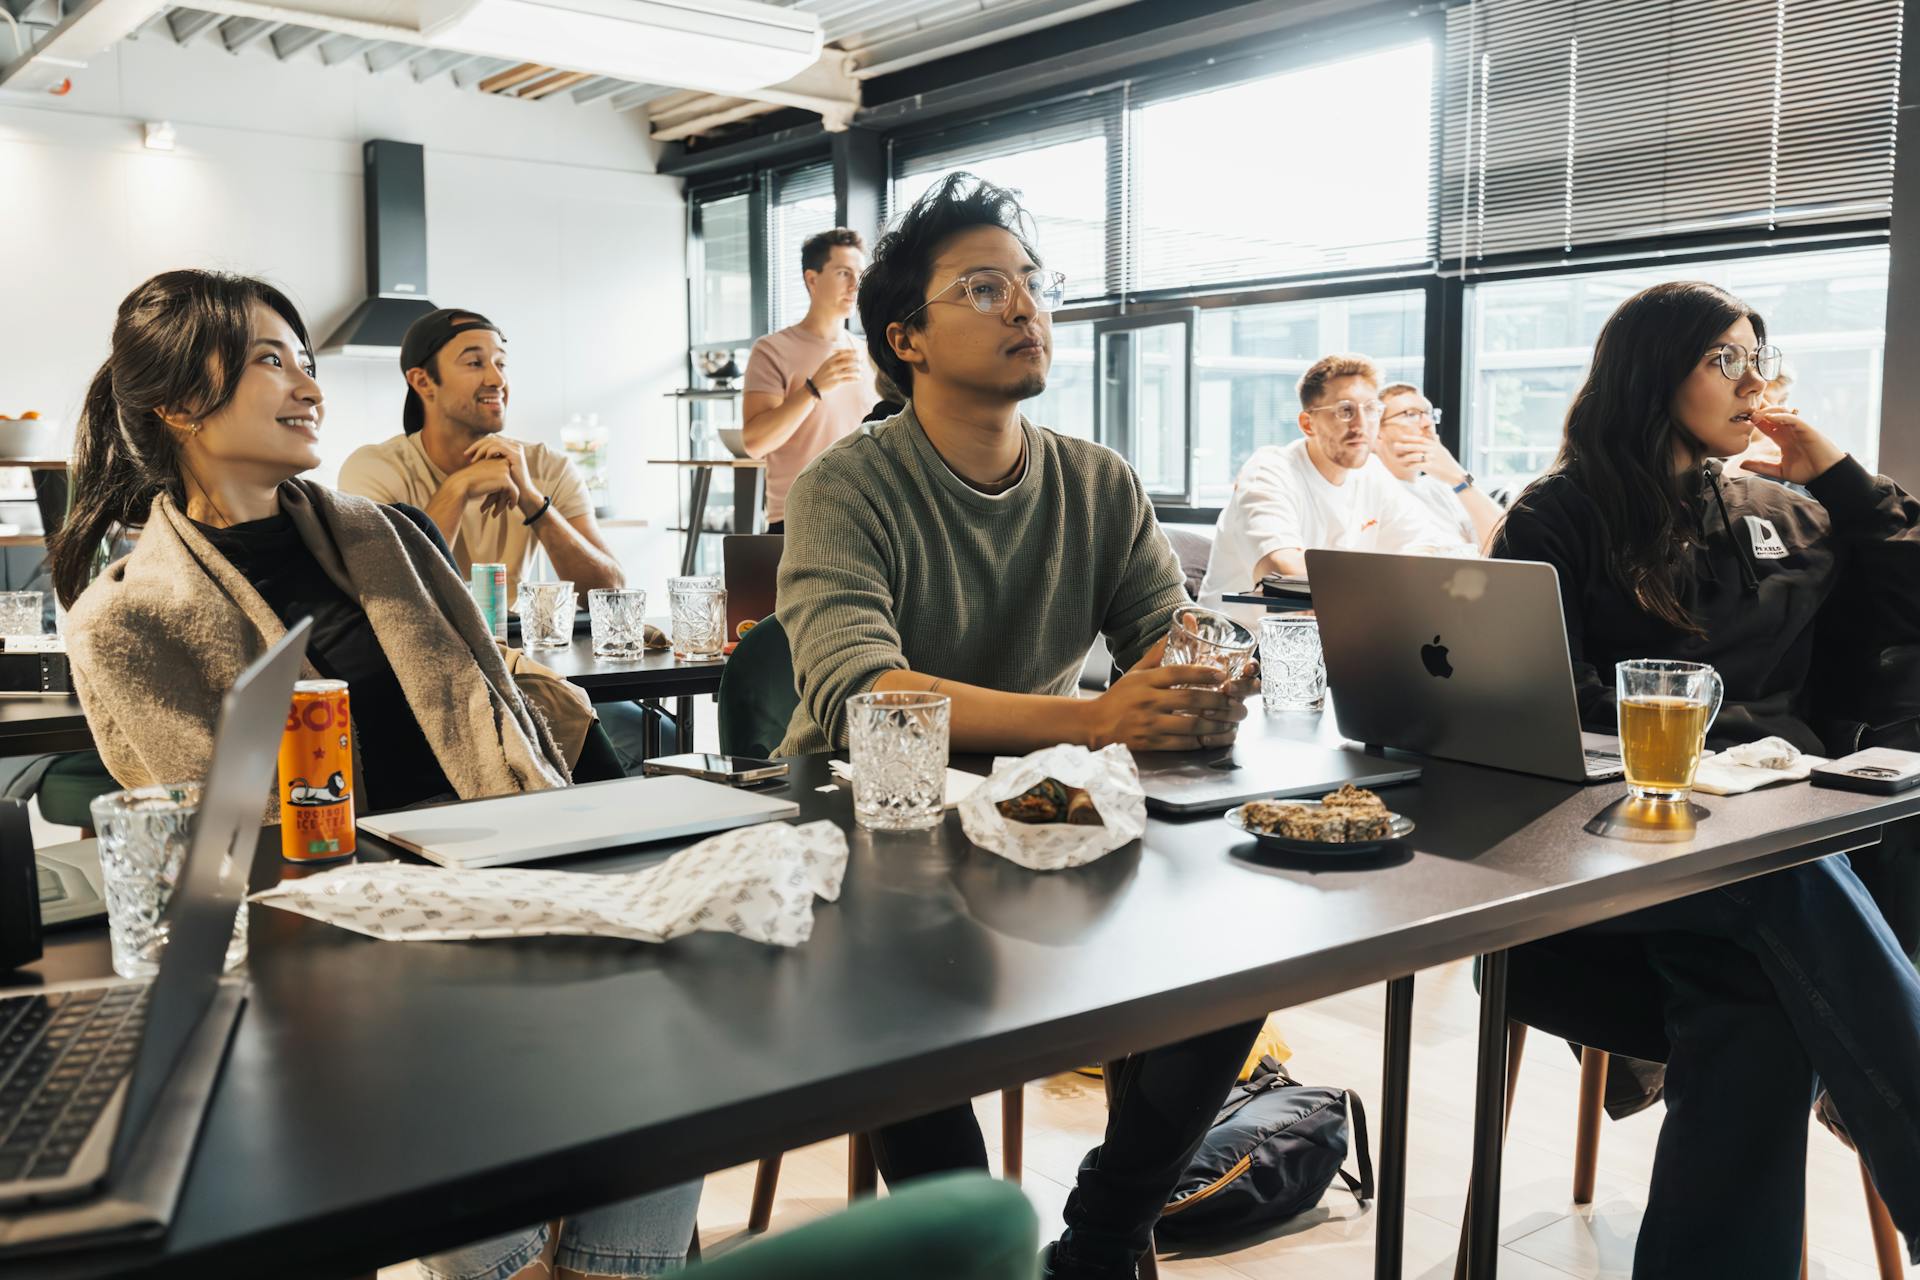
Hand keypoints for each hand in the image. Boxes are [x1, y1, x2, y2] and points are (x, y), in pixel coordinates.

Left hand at [464, 436, 542, 517]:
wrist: (520, 494)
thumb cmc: (506, 484)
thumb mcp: (496, 469)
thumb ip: (488, 460)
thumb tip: (471, 455)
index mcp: (510, 447)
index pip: (491, 440)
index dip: (477, 445)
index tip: (466, 454)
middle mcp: (514, 445)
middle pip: (491, 439)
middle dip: (476, 446)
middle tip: (465, 454)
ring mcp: (516, 449)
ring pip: (494, 442)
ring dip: (480, 449)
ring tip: (472, 459)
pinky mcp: (516, 455)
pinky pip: (499, 448)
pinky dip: (489, 452)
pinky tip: (483, 459)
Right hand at [808, 349, 864, 394]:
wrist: (815, 385)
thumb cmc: (823, 374)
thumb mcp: (827, 364)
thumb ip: (835, 359)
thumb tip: (848, 355)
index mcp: (830, 360)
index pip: (843, 353)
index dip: (852, 352)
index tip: (858, 352)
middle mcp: (832, 366)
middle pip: (848, 361)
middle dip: (857, 361)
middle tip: (861, 363)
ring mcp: (835, 374)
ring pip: (850, 370)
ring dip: (857, 370)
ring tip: (860, 371)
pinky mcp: (837, 381)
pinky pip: (849, 379)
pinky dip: (855, 379)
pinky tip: (859, 378)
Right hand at [1080, 637, 1251, 751]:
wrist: (1095, 725)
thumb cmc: (1119, 697)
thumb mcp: (1135, 672)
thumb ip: (1157, 655)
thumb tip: (1175, 632)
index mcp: (1145, 680)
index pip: (1177, 672)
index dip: (1202, 672)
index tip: (1221, 673)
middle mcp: (1148, 701)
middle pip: (1190, 699)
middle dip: (1218, 700)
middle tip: (1236, 701)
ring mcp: (1149, 724)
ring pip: (1190, 724)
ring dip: (1215, 724)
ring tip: (1231, 721)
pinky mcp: (1150, 743)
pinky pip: (1182, 743)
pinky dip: (1201, 741)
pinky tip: (1214, 737)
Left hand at [1389, 435, 1465, 485]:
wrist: (1455, 474)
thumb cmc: (1447, 463)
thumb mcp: (1443, 450)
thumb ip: (1437, 443)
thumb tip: (1435, 436)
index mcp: (1435, 445)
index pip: (1421, 439)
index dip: (1411, 438)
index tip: (1401, 437)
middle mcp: (1433, 450)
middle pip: (1417, 446)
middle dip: (1405, 445)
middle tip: (1395, 445)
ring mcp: (1433, 458)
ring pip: (1416, 455)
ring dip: (1406, 456)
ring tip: (1398, 457)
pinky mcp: (1432, 467)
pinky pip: (1419, 465)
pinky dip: (1411, 466)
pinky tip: (1406, 467)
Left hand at [1744, 409, 1846, 485]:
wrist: (1827, 475)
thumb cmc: (1808, 472)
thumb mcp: (1779, 470)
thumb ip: (1761, 466)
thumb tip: (1742, 464)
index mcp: (1783, 439)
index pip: (1766, 426)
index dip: (1755, 422)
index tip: (1741, 421)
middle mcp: (1789, 431)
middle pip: (1773, 415)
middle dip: (1759, 412)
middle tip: (1746, 414)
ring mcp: (1798, 429)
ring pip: (1782, 413)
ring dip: (1768, 412)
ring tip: (1756, 415)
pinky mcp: (1807, 429)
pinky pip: (1794, 419)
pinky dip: (1782, 416)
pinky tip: (1771, 418)